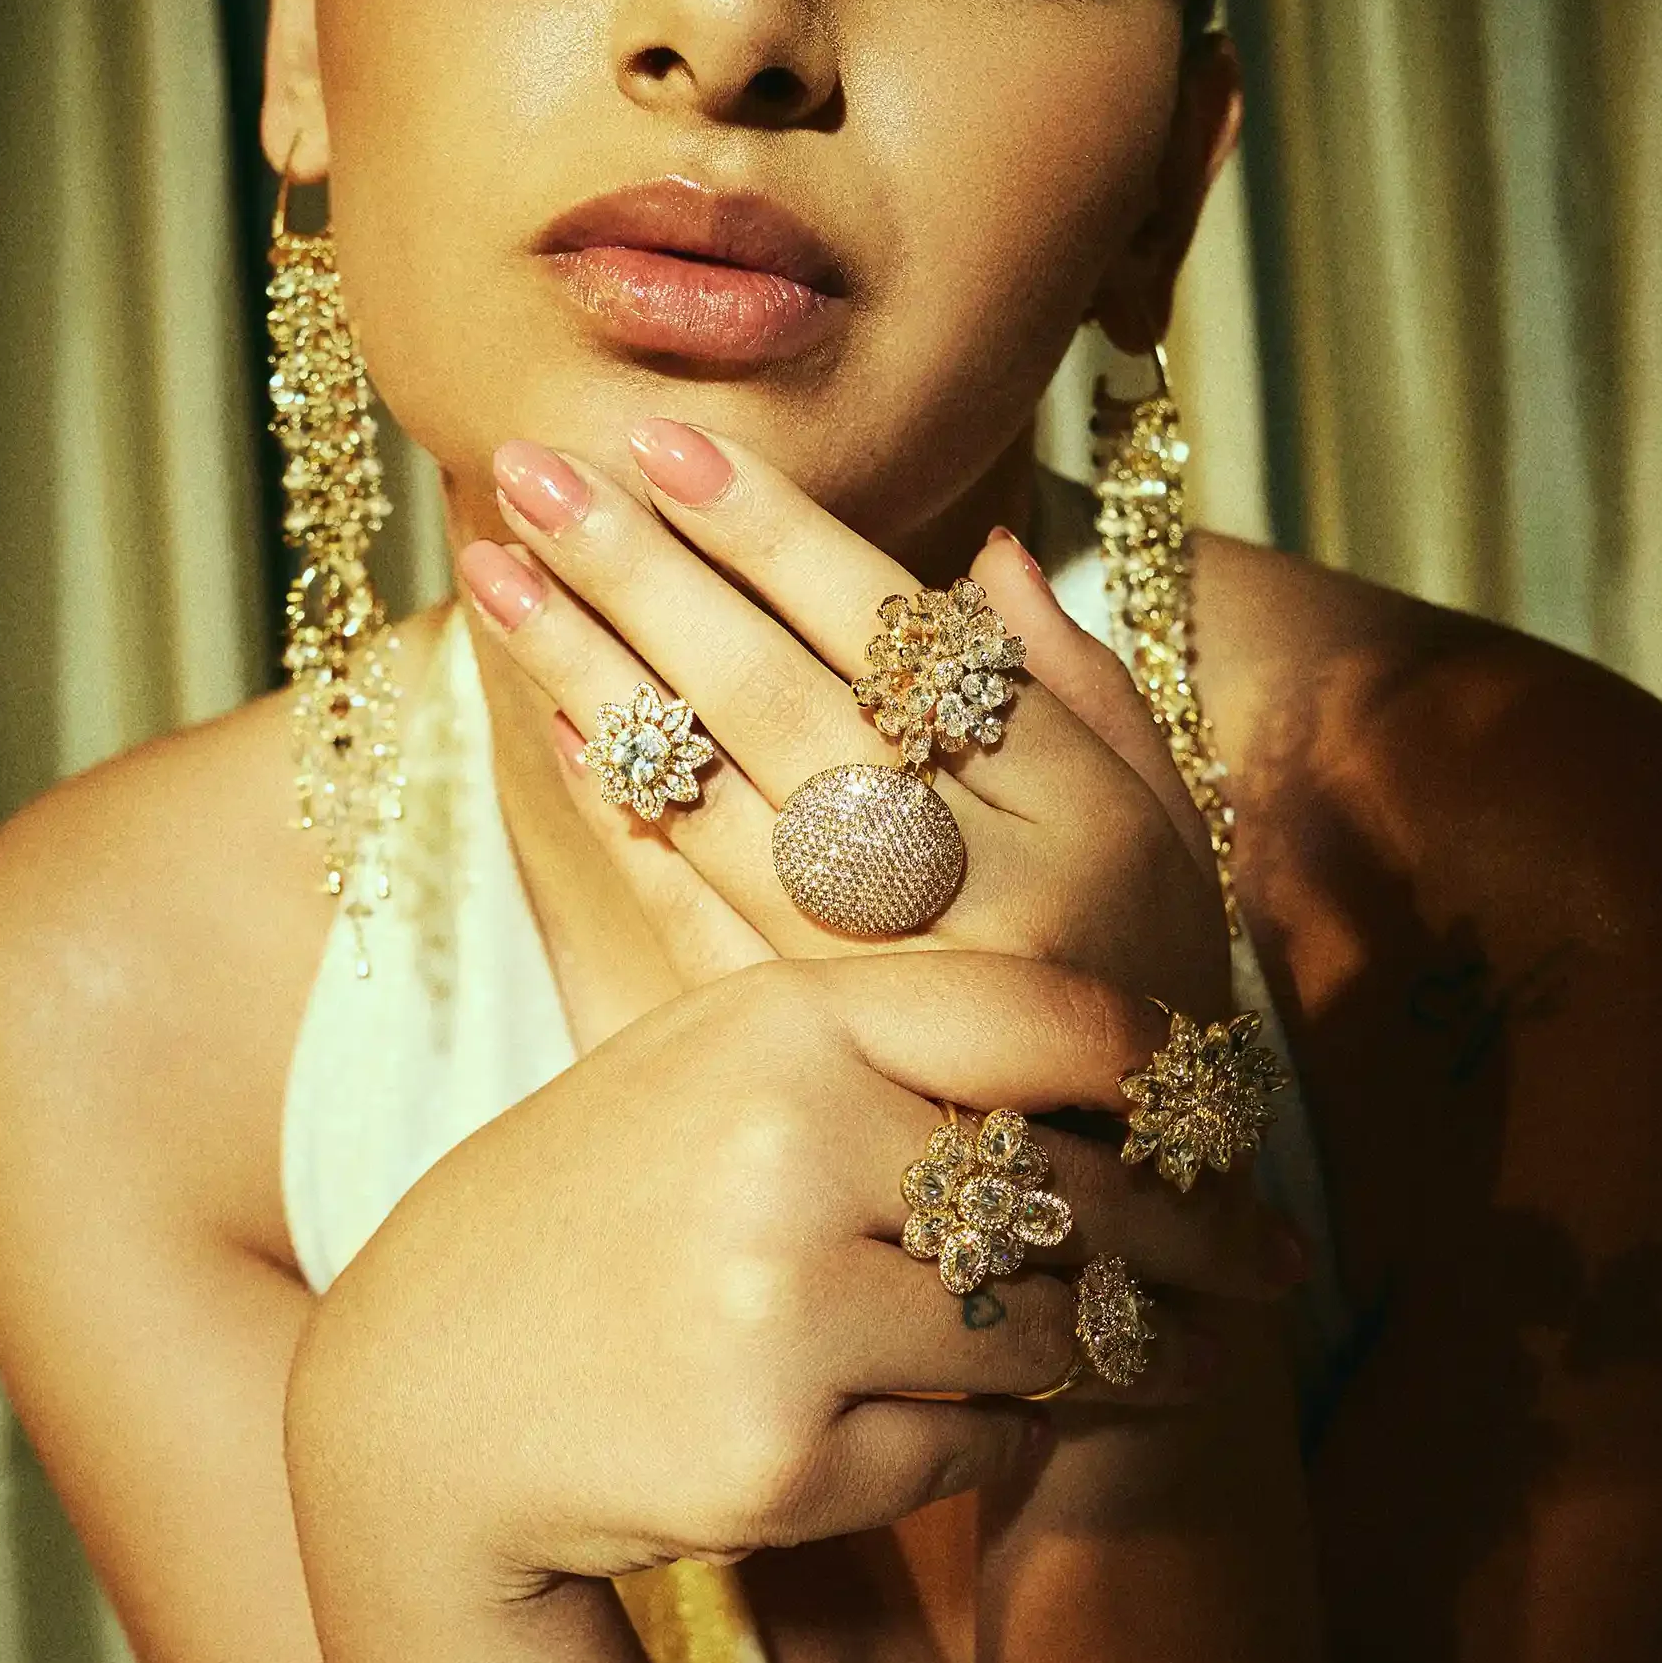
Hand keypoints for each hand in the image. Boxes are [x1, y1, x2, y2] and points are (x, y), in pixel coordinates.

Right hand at [288, 952, 1298, 1594]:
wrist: (430, 1396)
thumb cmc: (607, 1208)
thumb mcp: (712, 1063)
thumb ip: (890, 1042)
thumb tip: (1141, 1059)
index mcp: (783, 1024)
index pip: (1052, 1019)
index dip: (1168, 1071)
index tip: (1226, 1111)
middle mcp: (788, 1152)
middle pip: (1081, 1192)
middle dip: (1202, 1241)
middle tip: (1276, 1266)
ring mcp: (779, 1315)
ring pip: (1045, 1337)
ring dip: (1121, 1357)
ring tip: (1181, 1360)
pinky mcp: (777, 1463)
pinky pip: (975, 1450)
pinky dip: (997, 1441)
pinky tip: (978, 1421)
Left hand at [457, 419, 1233, 1017]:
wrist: (1133, 1220)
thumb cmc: (1143, 988)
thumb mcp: (1165, 830)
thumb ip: (1082, 688)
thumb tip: (986, 549)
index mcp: (1085, 817)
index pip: (902, 641)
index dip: (778, 534)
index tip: (665, 442)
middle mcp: (993, 902)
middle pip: (789, 706)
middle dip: (651, 575)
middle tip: (533, 470)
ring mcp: (894, 995)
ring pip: (721, 807)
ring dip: (596, 681)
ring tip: (496, 573)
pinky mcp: (820, 1073)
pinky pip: (698, 930)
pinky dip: (627, 827)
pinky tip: (556, 734)